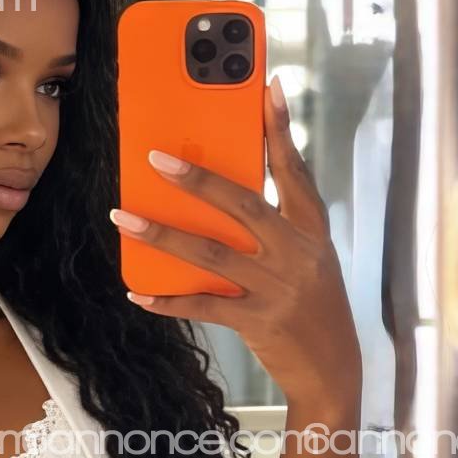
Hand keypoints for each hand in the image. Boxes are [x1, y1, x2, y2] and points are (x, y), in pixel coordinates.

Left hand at [110, 75, 360, 404]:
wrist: (332, 369)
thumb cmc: (313, 304)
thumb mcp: (308, 256)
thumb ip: (276, 222)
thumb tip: (223, 187)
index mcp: (311, 230)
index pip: (295, 170)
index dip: (280, 129)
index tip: (267, 87)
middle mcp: (297, 253)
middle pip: (242, 204)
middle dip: (197, 179)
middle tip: (156, 158)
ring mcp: (277, 288)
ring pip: (211, 254)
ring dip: (163, 234)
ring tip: (124, 217)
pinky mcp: (258, 322)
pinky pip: (203, 305)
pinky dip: (168, 298)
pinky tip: (138, 291)